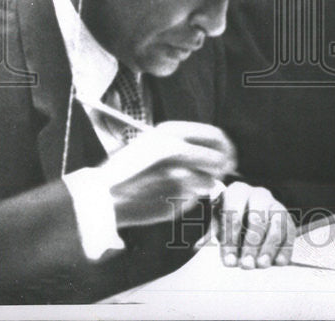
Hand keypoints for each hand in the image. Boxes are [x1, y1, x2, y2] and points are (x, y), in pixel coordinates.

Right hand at [97, 121, 236, 228]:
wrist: (105, 196)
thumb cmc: (130, 169)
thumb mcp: (153, 142)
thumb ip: (185, 142)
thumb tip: (220, 149)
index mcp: (171, 133)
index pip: (216, 136)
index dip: (226, 146)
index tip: (229, 152)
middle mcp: (179, 152)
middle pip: (219, 160)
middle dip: (222, 167)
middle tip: (219, 171)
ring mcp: (181, 177)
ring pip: (209, 181)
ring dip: (201, 184)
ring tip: (177, 184)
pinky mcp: (179, 200)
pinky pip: (194, 199)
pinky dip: (187, 199)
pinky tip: (167, 196)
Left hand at [216, 182, 293, 268]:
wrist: (249, 216)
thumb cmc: (229, 224)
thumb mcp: (218, 225)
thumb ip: (209, 234)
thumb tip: (197, 245)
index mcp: (237, 192)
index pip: (233, 211)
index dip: (230, 237)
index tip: (229, 261)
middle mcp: (258, 194)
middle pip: (257, 217)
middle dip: (251, 244)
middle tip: (246, 265)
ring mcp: (275, 204)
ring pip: (276, 223)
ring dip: (269, 247)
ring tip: (262, 265)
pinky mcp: (288, 217)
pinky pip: (290, 231)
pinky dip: (285, 248)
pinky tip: (279, 262)